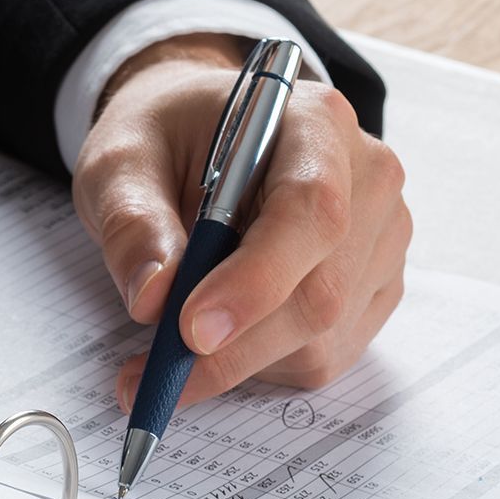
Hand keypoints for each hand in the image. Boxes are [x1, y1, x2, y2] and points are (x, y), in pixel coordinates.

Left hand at [72, 33, 410, 409]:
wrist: (194, 136)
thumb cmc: (163, 140)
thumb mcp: (120, 162)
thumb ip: (132, 223)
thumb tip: (152, 298)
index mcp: (315, 124)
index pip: (311, 212)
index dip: (255, 281)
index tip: (190, 330)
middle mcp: (367, 180)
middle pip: (320, 291)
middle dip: (233, 348)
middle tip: (151, 374)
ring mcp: (379, 237)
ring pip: (323, 337)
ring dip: (238, 363)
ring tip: (165, 350)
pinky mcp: (372, 287)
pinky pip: (325, 354)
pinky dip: (260, 366)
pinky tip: (219, 339)